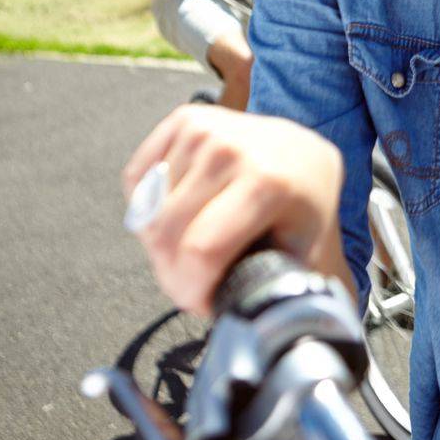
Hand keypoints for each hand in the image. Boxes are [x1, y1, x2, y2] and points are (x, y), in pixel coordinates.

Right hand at [122, 105, 346, 316]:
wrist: (303, 153)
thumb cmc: (301, 208)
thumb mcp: (300, 248)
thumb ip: (269, 283)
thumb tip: (240, 321)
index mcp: (268, 182)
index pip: (201, 250)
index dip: (189, 289)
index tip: (200, 303)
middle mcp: (233, 147)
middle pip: (167, 233)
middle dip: (172, 273)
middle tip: (193, 283)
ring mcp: (206, 128)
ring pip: (149, 210)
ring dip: (160, 242)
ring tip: (193, 246)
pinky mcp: (184, 118)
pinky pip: (137, 180)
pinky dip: (148, 206)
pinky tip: (181, 210)